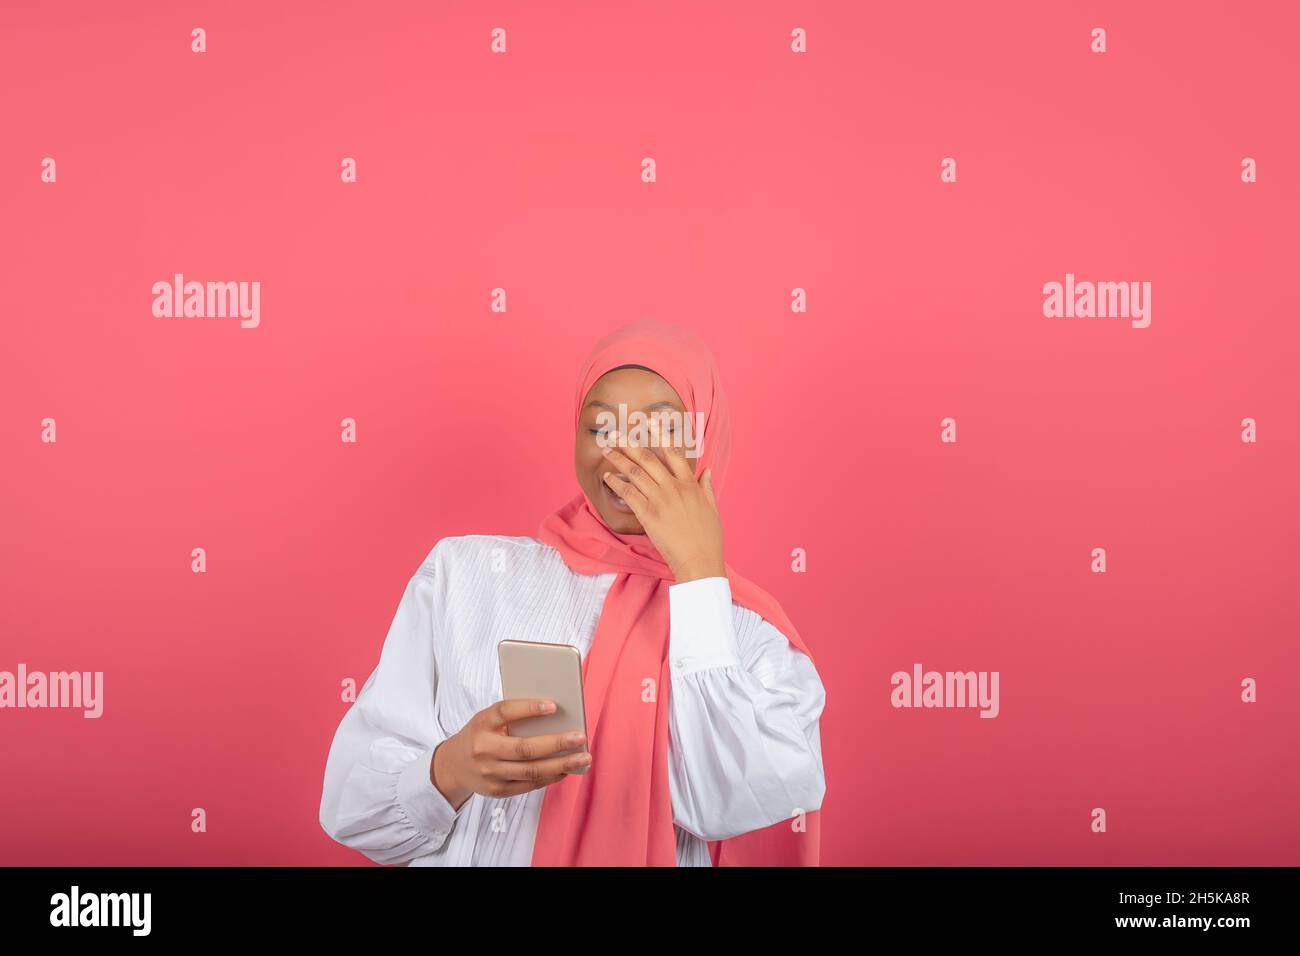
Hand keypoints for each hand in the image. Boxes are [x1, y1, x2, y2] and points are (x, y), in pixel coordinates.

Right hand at [431, 698, 590, 809]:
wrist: (453, 766)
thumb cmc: (480, 735)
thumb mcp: (487, 719)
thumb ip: (513, 716)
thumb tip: (555, 716)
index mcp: (481, 723)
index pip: (505, 712)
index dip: (529, 708)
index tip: (553, 706)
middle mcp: (483, 749)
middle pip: (524, 748)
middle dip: (557, 743)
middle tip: (580, 737)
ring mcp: (490, 773)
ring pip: (531, 771)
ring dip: (561, 765)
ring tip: (583, 758)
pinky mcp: (497, 790)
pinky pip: (529, 785)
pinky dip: (551, 777)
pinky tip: (566, 769)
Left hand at [599, 422, 725, 582]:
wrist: (700, 561)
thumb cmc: (708, 538)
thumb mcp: (712, 508)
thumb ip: (707, 487)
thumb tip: (707, 470)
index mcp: (690, 485)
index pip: (674, 453)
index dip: (660, 435)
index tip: (649, 422)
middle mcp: (675, 488)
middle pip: (649, 458)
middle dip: (630, 443)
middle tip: (616, 433)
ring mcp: (661, 500)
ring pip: (636, 472)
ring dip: (619, 458)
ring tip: (606, 449)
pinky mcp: (648, 514)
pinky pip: (629, 493)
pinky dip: (616, 482)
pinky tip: (607, 476)